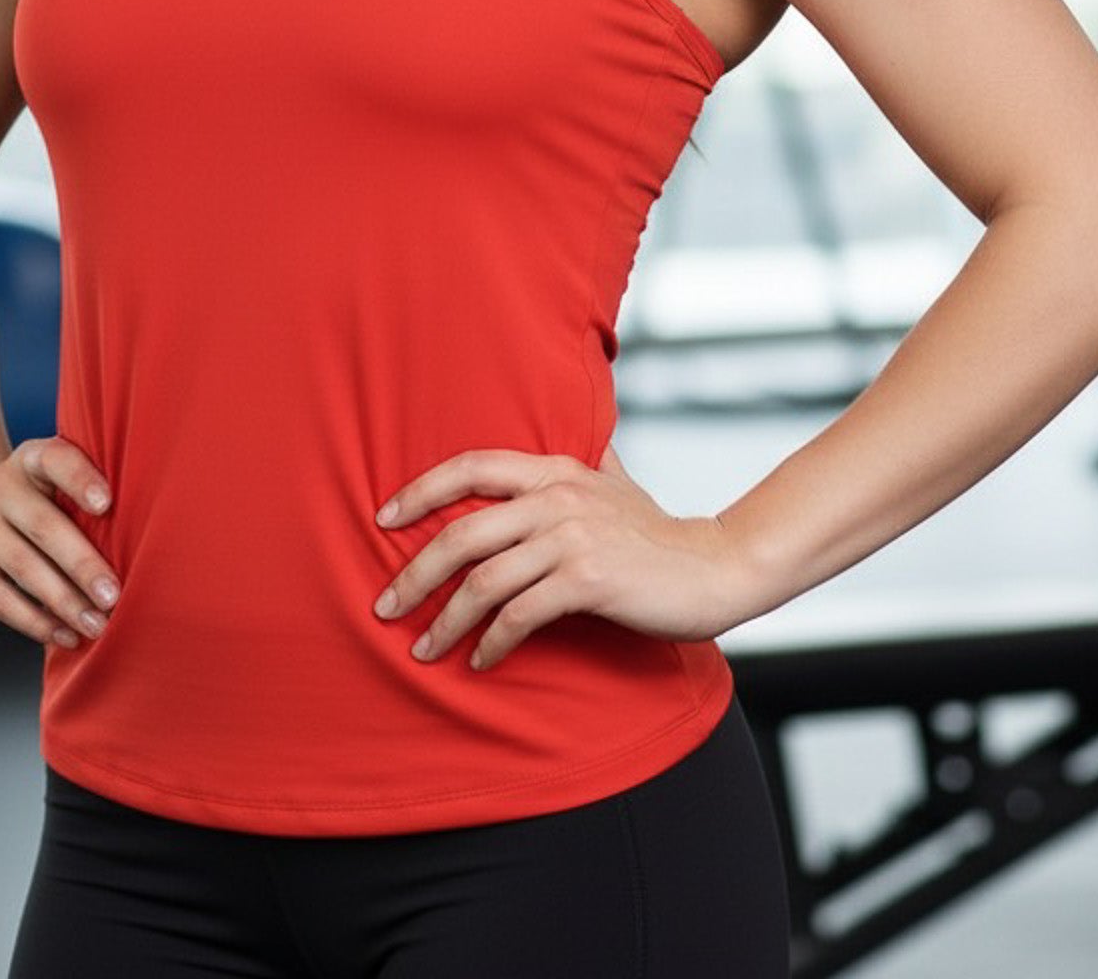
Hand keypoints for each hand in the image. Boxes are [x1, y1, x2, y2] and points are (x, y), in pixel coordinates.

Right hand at [0, 435, 121, 652]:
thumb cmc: (41, 509)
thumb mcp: (57, 489)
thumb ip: (92, 501)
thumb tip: (154, 541)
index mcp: (31, 460)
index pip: (55, 459)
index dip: (80, 478)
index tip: (107, 503)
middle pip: (43, 524)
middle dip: (82, 564)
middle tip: (114, 596)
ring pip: (22, 567)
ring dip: (64, 602)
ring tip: (97, 625)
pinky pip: (0, 599)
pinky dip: (37, 622)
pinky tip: (66, 635)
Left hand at [371, 440, 739, 671]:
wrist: (714, 568)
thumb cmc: (657, 532)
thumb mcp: (615, 482)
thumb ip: (586, 460)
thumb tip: (577, 435)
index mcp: (555, 469)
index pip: (472, 466)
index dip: (421, 490)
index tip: (383, 519)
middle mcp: (557, 497)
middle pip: (463, 531)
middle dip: (415, 573)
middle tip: (384, 605)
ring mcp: (572, 539)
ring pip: (485, 580)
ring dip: (445, 621)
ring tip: (422, 649)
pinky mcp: (587, 581)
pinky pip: (520, 616)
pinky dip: (491, 643)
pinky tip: (479, 662)